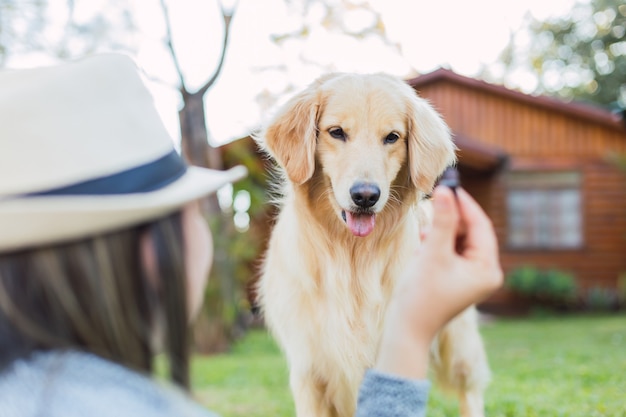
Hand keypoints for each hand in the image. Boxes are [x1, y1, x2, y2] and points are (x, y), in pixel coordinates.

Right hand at [375, 186, 502, 377]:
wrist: (406, 329)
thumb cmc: (421, 295)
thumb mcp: (433, 252)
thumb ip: (441, 220)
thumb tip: (446, 189)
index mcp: (488, 269)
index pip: (481, 225)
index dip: (464, 204)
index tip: (448, 185)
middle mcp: (484, 272)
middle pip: (471, 232)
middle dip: (451, 219)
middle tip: (433, 201)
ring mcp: (470, 276)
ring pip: (458, 240)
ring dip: (441, 231)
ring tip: (424, 235)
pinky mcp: (456, 278)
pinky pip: (450, 251)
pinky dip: (437, 243)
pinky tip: (423, 245)